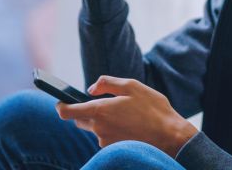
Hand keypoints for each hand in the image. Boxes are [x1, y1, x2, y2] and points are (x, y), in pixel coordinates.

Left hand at [55, 76, 197, 157]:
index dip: (60, 106)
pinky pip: (106, 137)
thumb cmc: (153, 109)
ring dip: (102, 122)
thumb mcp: (132, 86)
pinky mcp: (113, 149)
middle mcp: (99, 128)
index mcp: (99, 110)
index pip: (66, 112)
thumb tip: (90, 88)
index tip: (61, 102)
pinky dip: (112, 130)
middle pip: (80, 120)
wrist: (171, 137)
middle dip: (86, 112)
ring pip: (94, 129)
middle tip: (104, 104)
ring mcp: (105, 141)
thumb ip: (107, 83)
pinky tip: (129, 125)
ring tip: (125, 115)